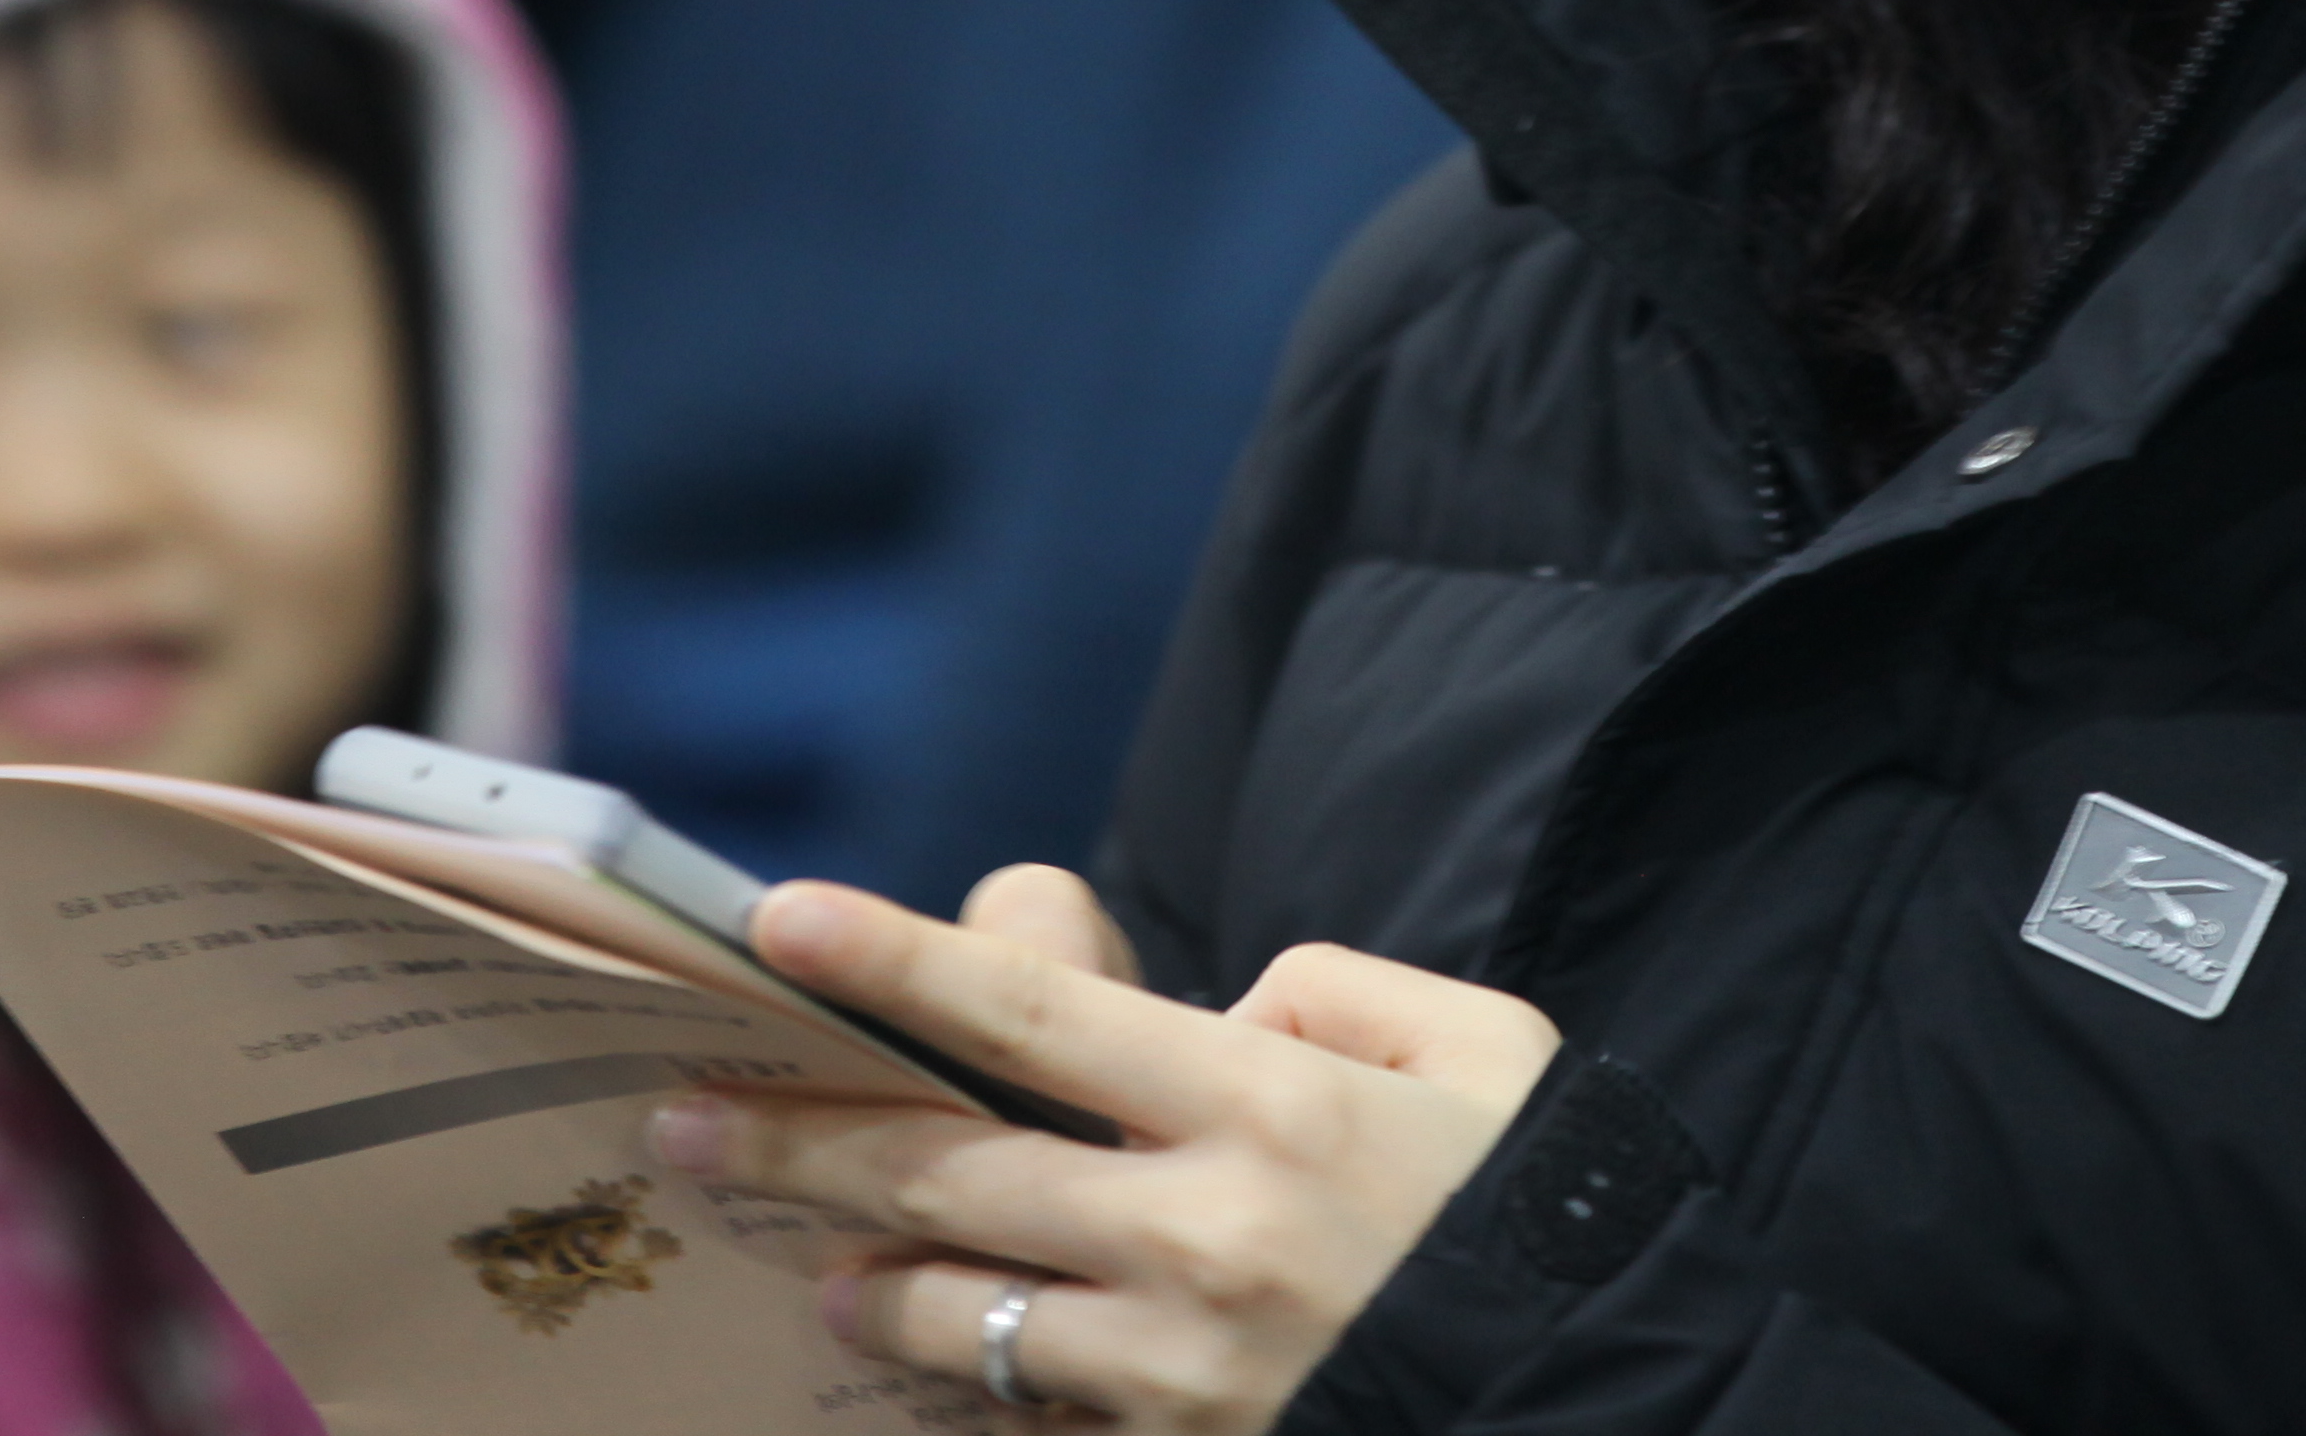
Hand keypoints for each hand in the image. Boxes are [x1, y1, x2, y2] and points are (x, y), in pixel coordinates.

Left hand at [655, 872, 1562, 1433]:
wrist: (1621, 1401)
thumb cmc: (1539, 1209)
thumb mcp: (1472, 1047)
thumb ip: (1329, 992)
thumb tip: (1216, 1014)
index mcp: (1266, 1103)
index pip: (1040, 1012)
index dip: (902, 959)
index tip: (780, 919)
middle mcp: (1204, 1233)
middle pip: (951, 1171)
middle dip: (798, 1138)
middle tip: (684, 1118)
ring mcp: (1185, 1369)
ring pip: (966, 1318)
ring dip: (872, 1285)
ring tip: (816, 1266)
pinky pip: (1038, 1427)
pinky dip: (979, 1399)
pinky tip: (937, 1372)